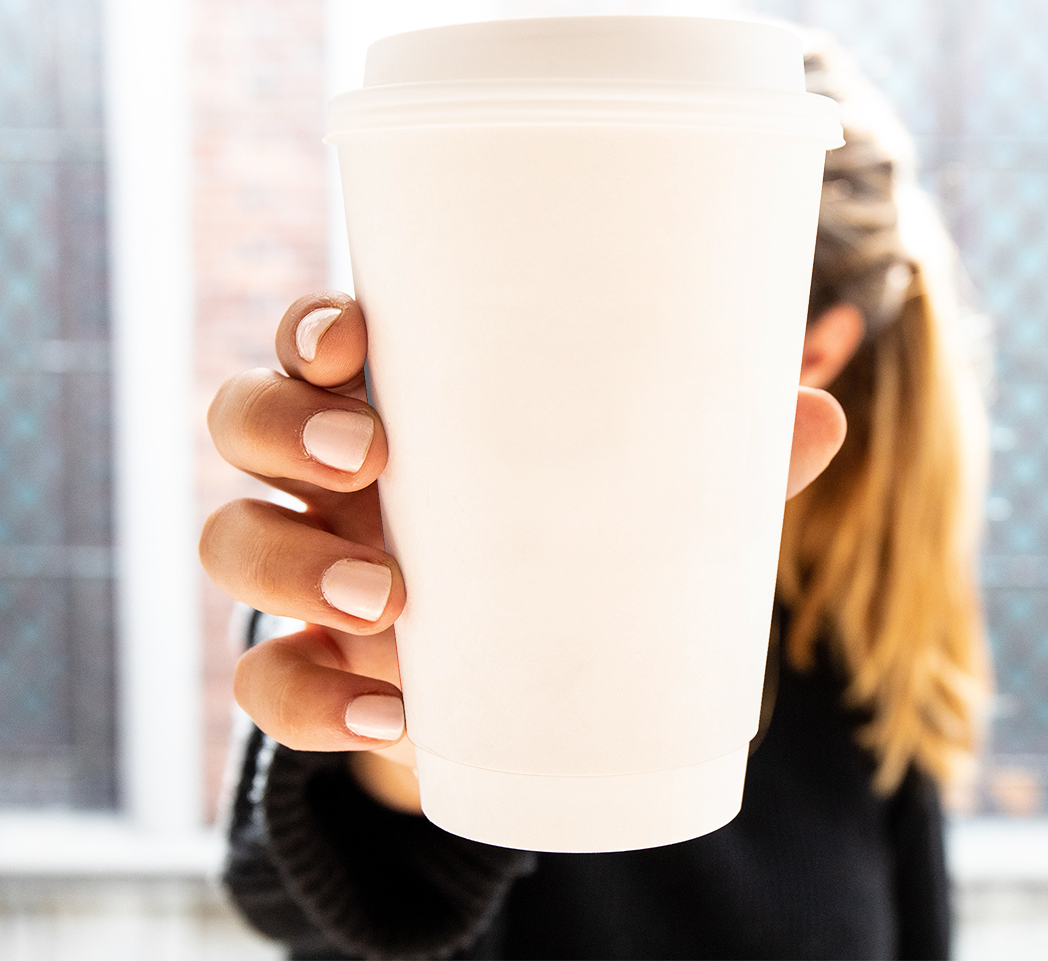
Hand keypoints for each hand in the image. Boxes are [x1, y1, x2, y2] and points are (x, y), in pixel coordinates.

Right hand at [201, 293, 846, 813]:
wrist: (534, 687)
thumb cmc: (576, 546)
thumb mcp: (636, 498)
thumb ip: (712, 459)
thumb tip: (818, 411)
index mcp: (393, 404)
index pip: (313, 341)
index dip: (309, 331)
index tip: (353, 339)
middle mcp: (327, 480)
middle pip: (240, 420)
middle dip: (281, 428)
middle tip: (369, 459)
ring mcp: (306, 574)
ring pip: (228, 541)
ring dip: (284, 565)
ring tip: (384, 600)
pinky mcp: (313, 674)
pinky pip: (263, 689)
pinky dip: (309, 705)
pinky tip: (392, 716)